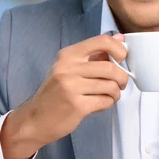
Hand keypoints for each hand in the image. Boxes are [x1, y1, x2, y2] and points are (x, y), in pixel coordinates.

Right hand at [1, 34, 127, 158]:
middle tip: (121, 84)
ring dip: (116, 93)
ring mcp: (71, 87)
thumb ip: (95, 54)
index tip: (122, 59)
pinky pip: (105, 101)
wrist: (35, 119)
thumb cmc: (56, 92)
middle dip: (122, 77)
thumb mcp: (70, 67)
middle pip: (110, 67)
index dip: (119, 49)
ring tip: (110, 95)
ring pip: (110, 86)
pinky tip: (101, 104)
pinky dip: (108, 103)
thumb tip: (120, 39)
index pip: (102, 41)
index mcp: (68, 55)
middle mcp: (68, 68)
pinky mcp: (77, 105)